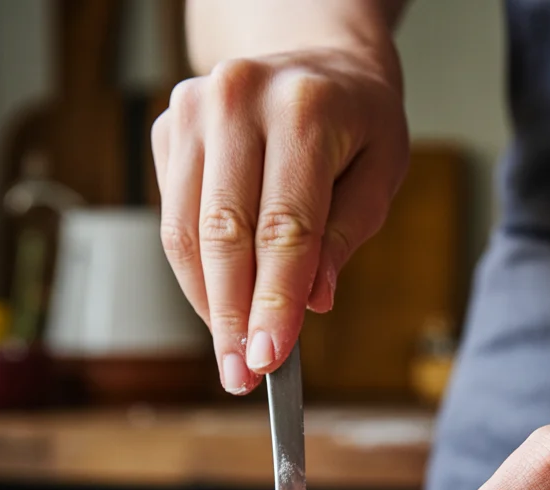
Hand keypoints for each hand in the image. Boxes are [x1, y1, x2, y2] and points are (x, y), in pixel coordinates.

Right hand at [151, 48, 407, 393]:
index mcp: (304, 110)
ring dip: (208, 304)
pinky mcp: (169, 129)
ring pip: (187, 234)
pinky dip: (196, 273)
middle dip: (232, 317)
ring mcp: (194, 110)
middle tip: (241, 374)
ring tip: (231, 350)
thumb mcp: (380, 172)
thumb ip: (346, 236)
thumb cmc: (355, 121)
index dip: (274, 302)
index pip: (285, 228)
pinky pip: (173, 221)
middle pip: (225, 235)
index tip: (269, 358)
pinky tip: (221, 301)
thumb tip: (313, 300)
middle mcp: (238, 100)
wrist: (313, 57)